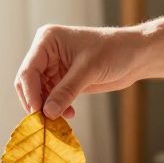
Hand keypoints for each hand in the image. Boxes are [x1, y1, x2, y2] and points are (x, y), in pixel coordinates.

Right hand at [14, 24, 143, 118]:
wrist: (135, 55)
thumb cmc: (114, 51)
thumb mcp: (88, 71)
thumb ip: (66, 91)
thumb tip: (47, 113)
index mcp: (47, 41)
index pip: (28, 71)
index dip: (30, 94)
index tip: (38, 114)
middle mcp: (46, 53)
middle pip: (28, 83)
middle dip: (37, 102)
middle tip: (46, 122)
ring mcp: (53, 67)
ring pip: (39, 93)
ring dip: (48, 108)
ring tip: (60, 120)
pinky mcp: (63, 79)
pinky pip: (51, 98)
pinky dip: (56, 108)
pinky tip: (69, 114)